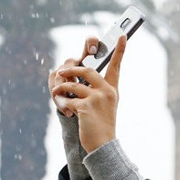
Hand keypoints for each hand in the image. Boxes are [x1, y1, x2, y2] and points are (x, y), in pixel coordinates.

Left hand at [50, 35, 126, 152]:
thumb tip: (76, 78)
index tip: (122, 35)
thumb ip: (94, 90)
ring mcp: (98, 98)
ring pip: (73, 84)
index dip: (120, 50)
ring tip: (57, 94)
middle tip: (60, 72)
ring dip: (61, 89)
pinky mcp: (87, 106)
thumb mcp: (103, 105)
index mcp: (113, 89)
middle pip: (87, 70)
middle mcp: (107, 91)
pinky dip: (62, 103)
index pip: (116, 66)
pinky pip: (68, 99)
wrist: (103, 144)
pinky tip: (65, 111)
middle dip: (70, 70)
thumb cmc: (101, 125)